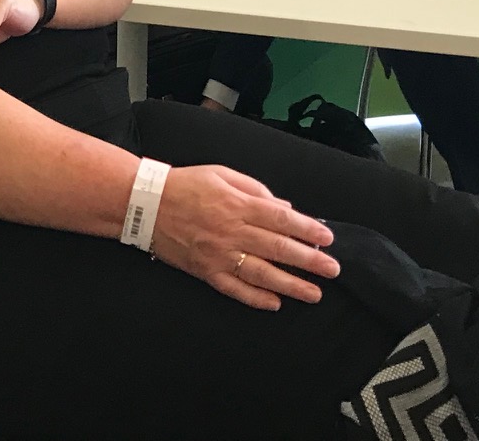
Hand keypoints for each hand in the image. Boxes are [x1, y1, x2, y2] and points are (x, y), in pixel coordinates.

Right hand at [150, 164, 338, 311]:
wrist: (146, 204)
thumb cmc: (187, 184)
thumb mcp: (223, 174)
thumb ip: (255, 189)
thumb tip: (284, 206)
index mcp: (238, 204)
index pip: (282, 219)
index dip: (307, 229)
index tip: (327, 238)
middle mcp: (232, 231)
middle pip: (278, 248)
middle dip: (309, 260)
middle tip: (332, 269)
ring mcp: (219, 254)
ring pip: (261, 273)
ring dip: (291, 285)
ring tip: (313, 293)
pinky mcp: (206, 271)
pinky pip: (235, 288)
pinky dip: (256, 298)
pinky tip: (275, 303)